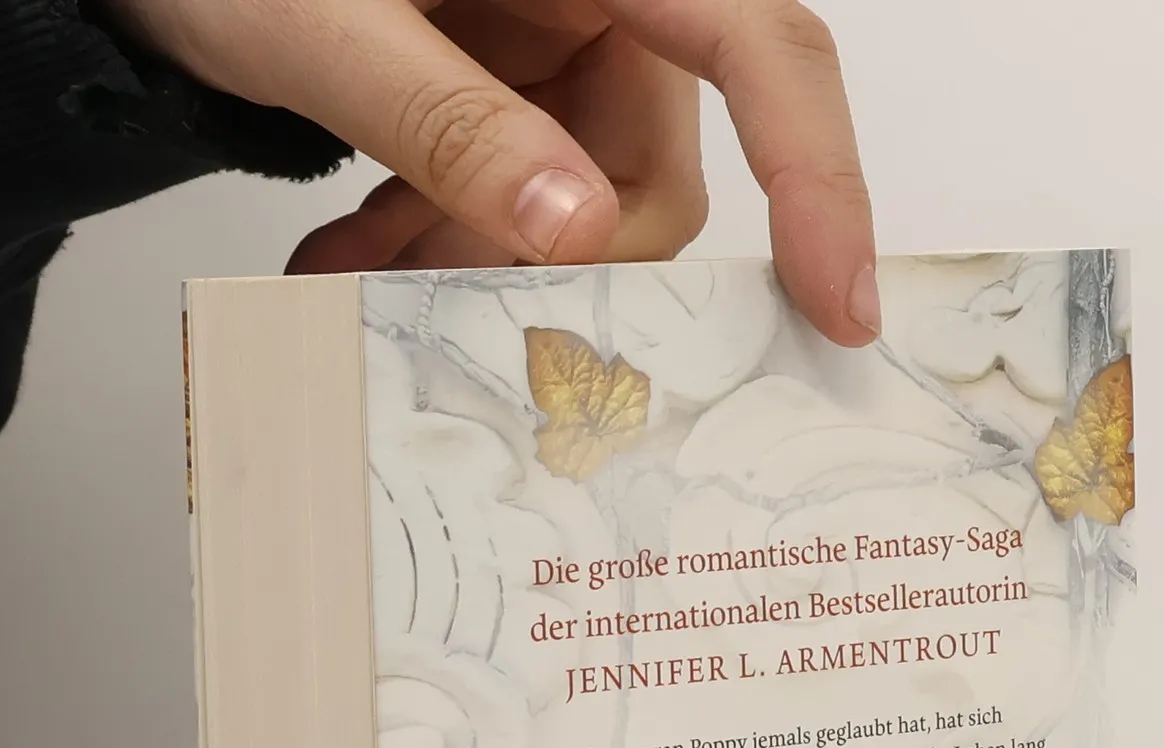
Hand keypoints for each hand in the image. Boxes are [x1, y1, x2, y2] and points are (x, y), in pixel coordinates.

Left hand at [106, 0, 877, 344]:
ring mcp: (549, 45)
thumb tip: (572, 232)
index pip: (764, 47)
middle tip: (444, 304)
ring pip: (577, 211)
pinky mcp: (500, 87)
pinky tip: (352, 255)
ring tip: (358, 275)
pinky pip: (510, 200)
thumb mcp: (324, 21)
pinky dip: (435, 243)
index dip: (821, 179)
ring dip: (474, 269)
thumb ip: (450, 123)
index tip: (838, 300)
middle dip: (559, 266)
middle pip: (654, 174)